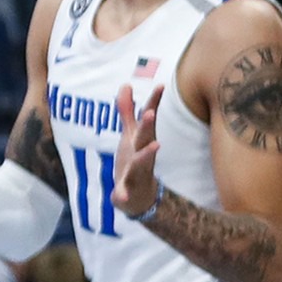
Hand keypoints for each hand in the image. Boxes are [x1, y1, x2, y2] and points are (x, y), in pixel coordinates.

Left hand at [112, 83, 162, 217]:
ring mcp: (136, 172)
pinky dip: (123, 194)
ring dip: (146, 155)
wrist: (139, 197)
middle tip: (150, 112)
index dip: (153, 102)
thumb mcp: (129, 134)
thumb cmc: (135, 160)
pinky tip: (120, 196)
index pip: (148, 119)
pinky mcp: (127, 189)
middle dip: (147, 126)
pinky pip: (124, 191)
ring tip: (156, 146)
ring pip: (140, 163)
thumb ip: (126, 111)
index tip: (161, 85)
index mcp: (142, 140)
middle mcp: (143, 154)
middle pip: (145, 138)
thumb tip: (125, 84)